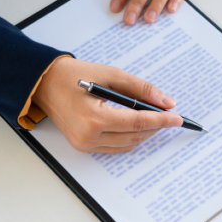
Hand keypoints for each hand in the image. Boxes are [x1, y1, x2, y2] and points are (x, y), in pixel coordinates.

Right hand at [33, 57, 182, 152]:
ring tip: (155, 118)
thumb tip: (166, 101)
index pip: (138, 122)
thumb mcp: (110, 75)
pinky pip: (115, 147)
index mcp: (94, 118)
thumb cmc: (73, 75)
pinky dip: (129, 137)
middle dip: (155, 126)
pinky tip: (137, 125)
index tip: (178, 118)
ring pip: (127, 144)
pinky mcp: (83, 146)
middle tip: (169, 114)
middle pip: (135, 136)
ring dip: (144, 132)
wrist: (43, 83)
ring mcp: (85, 144)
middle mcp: (89, 136)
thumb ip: (139, 89)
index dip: (161, 120)